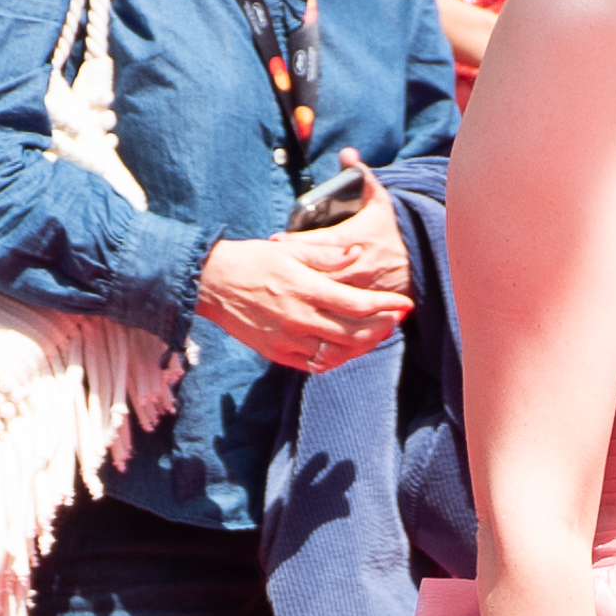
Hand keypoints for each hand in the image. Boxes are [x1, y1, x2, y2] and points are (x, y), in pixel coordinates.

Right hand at [195, 159, 415, 372]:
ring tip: (377, 333)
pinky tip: (348, 347)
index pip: (357, 304)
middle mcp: (298, 318)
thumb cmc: (252, 261)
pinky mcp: (277, 353)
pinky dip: (337, 359)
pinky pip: (315, 364)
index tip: (405, 304)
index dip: (386, 306)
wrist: (210, 283)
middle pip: (354, 334)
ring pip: (338, 354)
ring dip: (363, 346)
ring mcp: (287, 340)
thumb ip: (325, 256)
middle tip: (396, 318)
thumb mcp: (289, 250)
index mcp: (304, 289)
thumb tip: (355, 253)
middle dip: (381, 327)